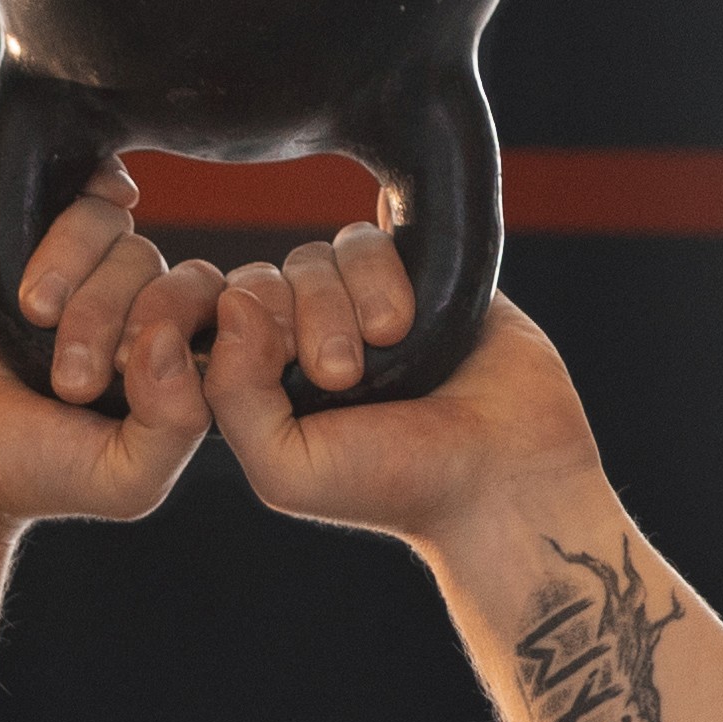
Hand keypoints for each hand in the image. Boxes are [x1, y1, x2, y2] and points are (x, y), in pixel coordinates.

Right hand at [0, 181, 224, 530]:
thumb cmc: (26, 472)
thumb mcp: (122, 478)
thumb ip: (177, 424)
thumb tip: (171, 337)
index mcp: (178, 371)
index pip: (219, 314)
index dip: (176, 325)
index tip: (121, 373)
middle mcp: (141, 319)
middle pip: (169, 272)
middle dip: (113, 316)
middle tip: (67, 375)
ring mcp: (91, 276)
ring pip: (123, 234)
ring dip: (75, 274)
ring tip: (32, 318)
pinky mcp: (36, 242)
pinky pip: (82, 197)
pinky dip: (71, 221)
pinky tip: (40, 258)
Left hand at [204, 247, 607, 555]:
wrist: (500, 474)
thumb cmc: (390, 484)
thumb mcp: (285, 467)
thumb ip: (234, 394)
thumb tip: (233, 300)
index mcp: (265, 383)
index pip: (223, 314)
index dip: (247, 324)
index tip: (294, 375)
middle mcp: (306, 338)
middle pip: (271, 276)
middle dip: (305, 315)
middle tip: (344, 372)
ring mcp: (361, 305)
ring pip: (323, 251)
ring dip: (351, 295)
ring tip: (389, 341)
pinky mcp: (416, 277)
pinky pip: (372, 236)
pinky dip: (382, 269)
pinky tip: (408, 316)